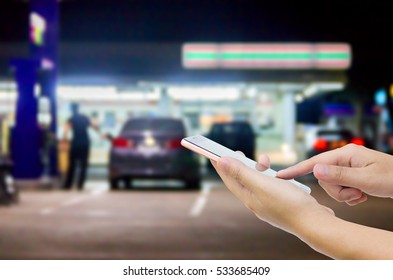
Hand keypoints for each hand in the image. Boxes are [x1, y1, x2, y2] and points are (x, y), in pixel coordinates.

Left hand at [211, 153, 333, 234]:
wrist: (315, 222)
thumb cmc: (289, 203)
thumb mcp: (262, 184)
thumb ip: (242, 172)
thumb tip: (221, 162)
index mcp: (248, 198)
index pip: (229, 179)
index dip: (221, 165)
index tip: (212, 153)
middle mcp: (256, 202)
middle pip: (242, 180)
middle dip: (239, 165)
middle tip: (237, 151)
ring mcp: (269, 203)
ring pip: (258, 182)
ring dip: (258, 169)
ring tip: (265, 159)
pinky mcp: (281, 202)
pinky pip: (270, 186)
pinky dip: (271, 176)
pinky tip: (279, 174)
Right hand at [277, 144, 392, 204]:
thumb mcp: (366, 179)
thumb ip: (339, 175)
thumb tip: (315, 171)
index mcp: (345, 154)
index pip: (315, 162)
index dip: (296, 170)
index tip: (280, 176)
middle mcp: (343, 158)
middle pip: (324, 179)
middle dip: (337, 191)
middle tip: (356, 194)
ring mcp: (347, 167)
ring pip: (332, 186)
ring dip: (345, 194)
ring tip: (362, 194)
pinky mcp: (351, 175)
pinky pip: (340, 188)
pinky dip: (349, 195)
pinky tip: (362, 195)